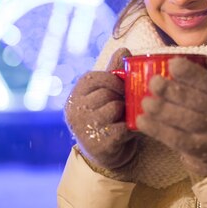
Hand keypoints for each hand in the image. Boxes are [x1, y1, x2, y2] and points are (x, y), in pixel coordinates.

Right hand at [64, 48, 137, 179]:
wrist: (109, 157)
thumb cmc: (109, 119)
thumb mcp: (109, 93)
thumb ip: (115, 72)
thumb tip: (123, 49)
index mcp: (76, 95)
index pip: (95, 77)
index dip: (114, 79)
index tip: (123, 87)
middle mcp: (74, 111)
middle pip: (106, 92)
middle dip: (122, 96)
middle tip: (128, 104)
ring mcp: (84, 128)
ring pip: (114, 107)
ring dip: (127, 112)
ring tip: (128, 116)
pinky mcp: (98, 144)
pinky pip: (123, 127)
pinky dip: (132, 127)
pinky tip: (131, 130)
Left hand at [137, 57, 206, 177]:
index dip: (191, 72)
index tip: (172, 63)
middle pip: (197, 101)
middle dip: (174, 91)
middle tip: (153, 82)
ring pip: (188, 121)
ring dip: (164, 111)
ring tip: (145, 103)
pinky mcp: (200, 151)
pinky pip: (178, 140)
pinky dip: (158, 130)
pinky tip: (142, 121)